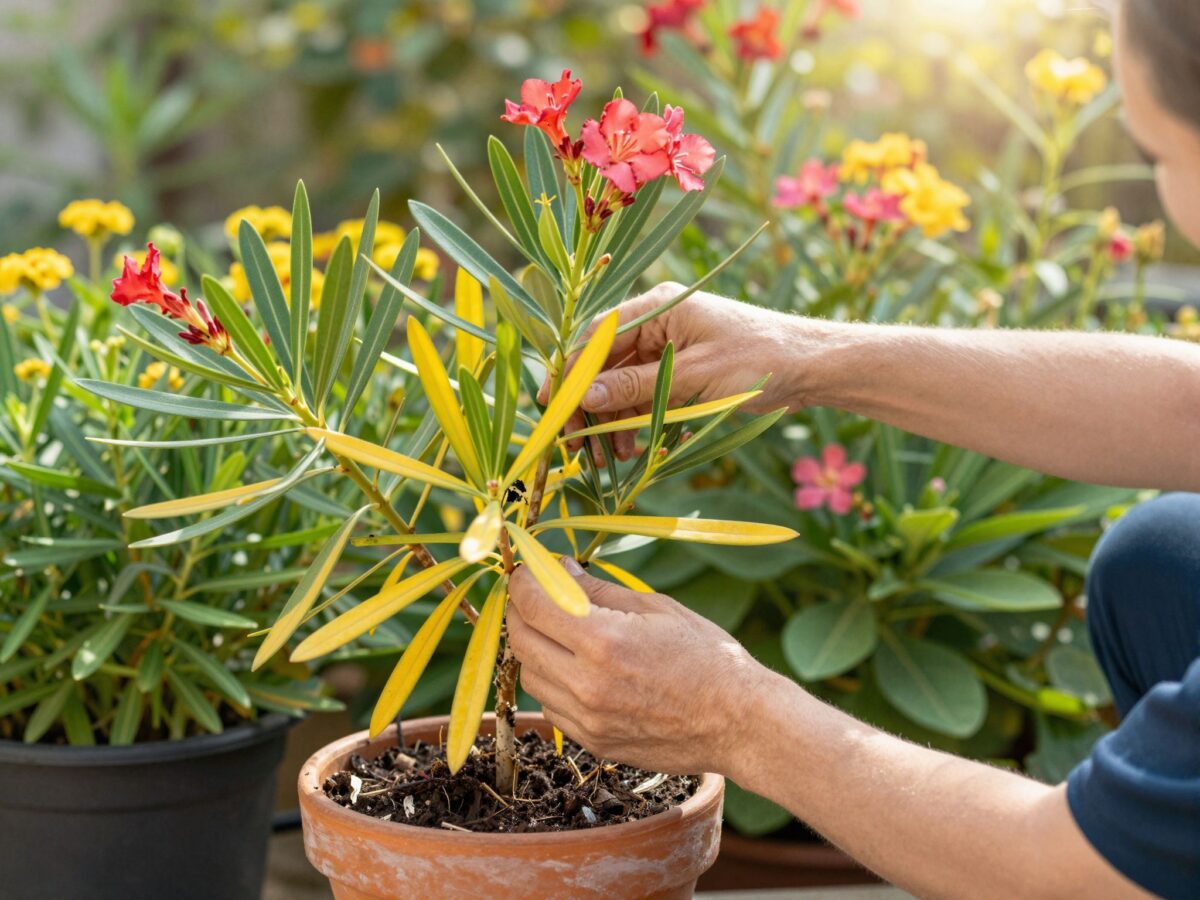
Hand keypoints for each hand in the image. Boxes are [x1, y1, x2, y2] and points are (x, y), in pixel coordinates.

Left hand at [507, 556, 769, 774]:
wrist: (740, 723)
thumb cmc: (707, 656)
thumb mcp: (656, 608)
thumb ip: (600, 591)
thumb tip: (560, 569)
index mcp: (604, 642)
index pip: (533, 605)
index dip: (523, 582)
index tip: (526, 570)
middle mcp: (587, 684)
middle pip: (521, 641)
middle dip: (520, 612)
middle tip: (534, 595)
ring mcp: (588, 720)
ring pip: (530, 677)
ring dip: (533, 648)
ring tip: (556, 630)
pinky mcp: (594, 743)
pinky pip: (551, 707)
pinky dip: (552, 682)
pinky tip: (575, 667)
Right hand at [545, 284, 821, 464]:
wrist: (811, 367)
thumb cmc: (759, 360)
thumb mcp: (692, 378)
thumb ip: (636, 387)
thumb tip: (583, 396)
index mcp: (656, 308)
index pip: (594, 338)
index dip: (568, 374)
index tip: (550, 408)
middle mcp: (656, 322)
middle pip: (601, 364)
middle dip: (587, 406)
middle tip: (578, 446)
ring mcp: (667, 346)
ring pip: (619, 385)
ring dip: (611, 421)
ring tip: (613, 456)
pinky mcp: (679, 369)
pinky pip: (643, 395)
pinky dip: (635, 421)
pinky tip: (633, 448)